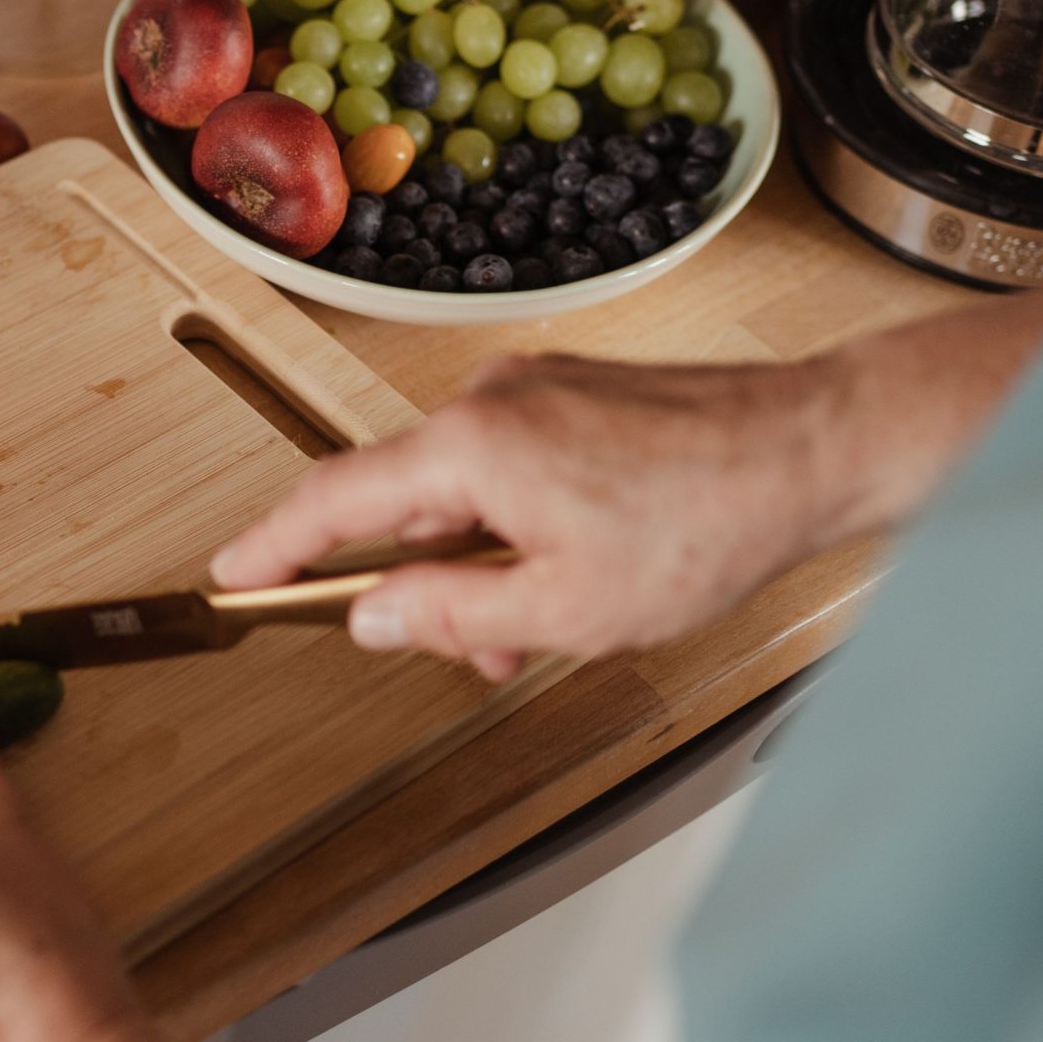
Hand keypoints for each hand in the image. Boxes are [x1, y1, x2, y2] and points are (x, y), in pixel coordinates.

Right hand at [212, 352, 851, 677]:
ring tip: (548, 624)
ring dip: (483, 563)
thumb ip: (451, 613)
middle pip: (406, 502)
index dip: (274, 544)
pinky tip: (574, 570)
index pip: (333, 500)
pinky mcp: (575, 395)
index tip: (233, 572)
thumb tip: (374, 612)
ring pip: (466, 491)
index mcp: (470, 448)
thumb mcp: (563, 609)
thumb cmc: (704, 523)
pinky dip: (519, 525)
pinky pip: (512, 466)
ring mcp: (535, 390)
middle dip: (426, 584)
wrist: (810, 449)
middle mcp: (490, 402)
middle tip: (471, 650)